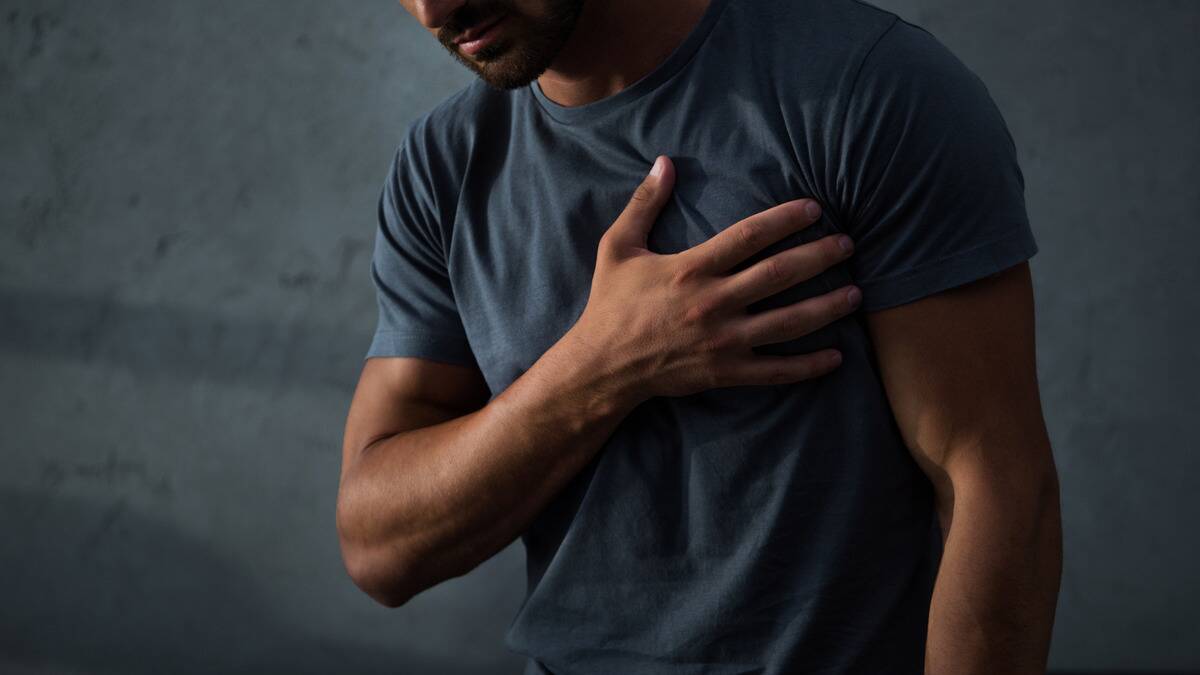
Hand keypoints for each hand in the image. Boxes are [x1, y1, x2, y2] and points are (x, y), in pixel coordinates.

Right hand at [568, 155, 859, 402]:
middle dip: (819, 257)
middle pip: (779, 275)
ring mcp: (723, 340)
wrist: (602, 366)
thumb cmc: (610, 304)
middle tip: (848, 244)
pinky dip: (807, 366)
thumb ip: (644, 204)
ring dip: (825, 307)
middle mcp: (713, 303)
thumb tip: (664, 162)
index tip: (814, 208)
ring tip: (855, 293)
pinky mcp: (725, 371)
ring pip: (787, 322)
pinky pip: (775, 370)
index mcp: (691, 269)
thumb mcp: (617, 247)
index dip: (784, 219)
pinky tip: (836, 357)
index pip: (748, 236)